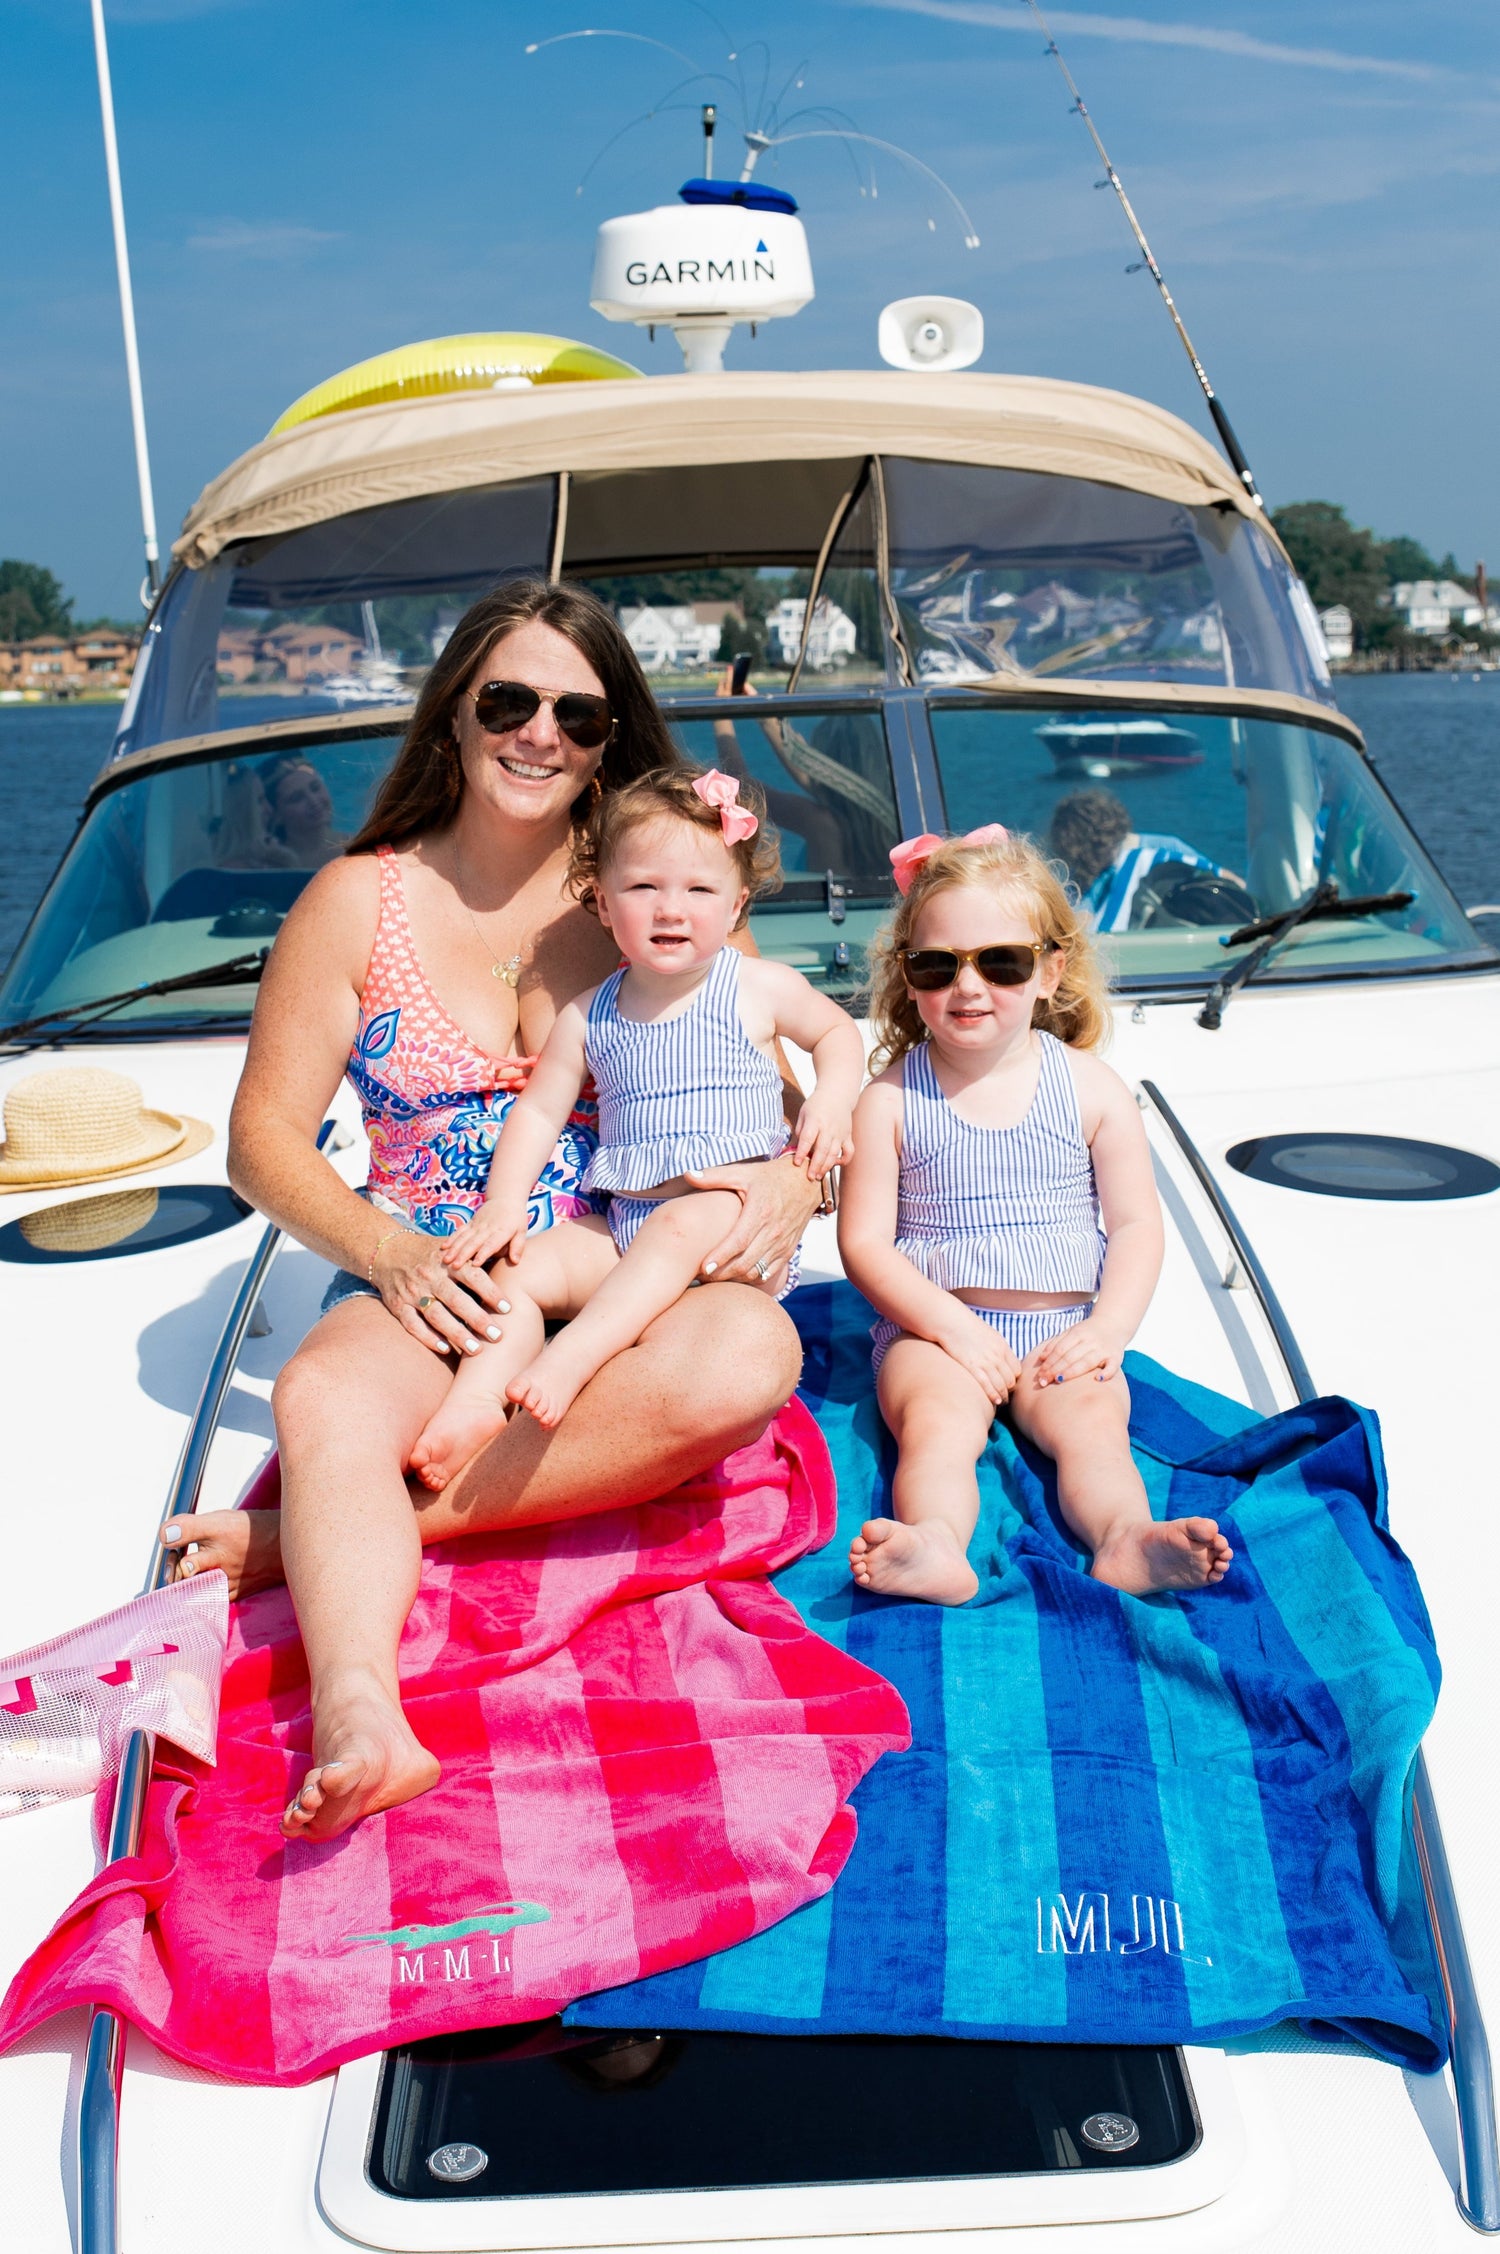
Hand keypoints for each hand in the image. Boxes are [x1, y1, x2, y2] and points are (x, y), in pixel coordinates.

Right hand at [370, 1227, 510, 1357]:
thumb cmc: (430, 1253)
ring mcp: (412, 1292)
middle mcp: (429, 1276)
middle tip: (498, 1336)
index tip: (508, 1308)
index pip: (472, 1276)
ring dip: (457, 1334)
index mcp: (447, 1261)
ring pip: (436, 1315)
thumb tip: (512, 1262)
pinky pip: (412, 1325)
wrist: (387, 1250)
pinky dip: (428, 1337)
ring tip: (476, 1349)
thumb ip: (475, 1259)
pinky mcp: (398, 1306)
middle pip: (456, 1299)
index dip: (490, 1292)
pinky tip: (445, 1349)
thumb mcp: (451, 1249)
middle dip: (478, 1319)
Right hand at [438, 1202, 528, 1271]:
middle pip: (474, 1242)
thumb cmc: (516, 1219)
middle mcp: (487, 1228)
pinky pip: (460, 1231)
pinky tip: (443, 1247)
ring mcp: (477, 1225)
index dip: (483, 1253)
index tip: (475, 1264)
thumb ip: (518, 1246)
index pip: (491, 1244)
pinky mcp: (471, 1223)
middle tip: (455, 1266)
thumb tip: (515, 1261)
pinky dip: (451, 1239)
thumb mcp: (522, 1231)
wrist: (506, 1199)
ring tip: (446, 1259)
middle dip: (463, 1254)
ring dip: (454, 1248)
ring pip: (464, 1237)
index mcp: (501, 1231)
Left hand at [688, 1152, 820, 1288]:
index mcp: (760, 1212)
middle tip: (700, 1276)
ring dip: (734, 1279)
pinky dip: (751, 1279)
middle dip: (721, 1274)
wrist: (806, 1183)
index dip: (720, 1257)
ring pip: (756, 1272)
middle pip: (745, 1263)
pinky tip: (735, 1275)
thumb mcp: (743, 1172)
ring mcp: (782, 1243)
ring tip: (714, 1277)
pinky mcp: (788, 1250)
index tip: (703, 1268)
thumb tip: (687, 1174)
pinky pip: (768, 1273)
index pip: (739, 1242)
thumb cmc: (771, 1177)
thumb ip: (714, 1176)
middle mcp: (773, 1231)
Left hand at [790, 1094, 853, 1181]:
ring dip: (826, 1166)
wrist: (836, 1094)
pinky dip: (844, 1160)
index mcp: (815, 1120)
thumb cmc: (816, 1105)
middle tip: (809, 1177)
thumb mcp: (803, 1114)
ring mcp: (840, 1133)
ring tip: (818, 1175)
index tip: (797, 1163)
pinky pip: (849, 1151)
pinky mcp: (847, 1136)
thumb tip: (796, 1150)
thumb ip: (800, 1132)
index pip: (807, 1138)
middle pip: (822, 1149)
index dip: (802, 1152)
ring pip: (835, 1153)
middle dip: (815, 1165)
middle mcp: (828, 1127)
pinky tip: (835, 1164)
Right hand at [939, 1309, 1021, 1405]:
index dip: (1014, 1379)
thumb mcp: (988, 1335)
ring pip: (1001, 1385)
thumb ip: (997, 1347)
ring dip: (1003, 1396)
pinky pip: (987, 1386)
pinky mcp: (972, 1367)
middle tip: (1007, 1397)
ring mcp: (985, 1362)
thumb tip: (1000, 1358)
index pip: (1017, 1369)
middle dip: (1009, 1390)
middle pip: (1010, 1379)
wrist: (951, 1322)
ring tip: (1001, 1402)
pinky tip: (995, 1402)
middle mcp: (997, 1355)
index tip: (1009, 1384)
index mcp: (1002, 1346)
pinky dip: (993, 1396)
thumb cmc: (967, 1327)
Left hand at [1028, 1318, 1126, 1386]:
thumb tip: (1041, 1358)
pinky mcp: (1117, 1358)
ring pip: (1086, 1362)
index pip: (1060, 1349)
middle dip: (1055, 1370)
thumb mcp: (1072, 1332)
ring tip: (1058, 1380)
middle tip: (1043, 1382)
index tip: (1039, 1375)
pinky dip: (1106, 1373)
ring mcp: (1104, 1349)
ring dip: (1072, 1372)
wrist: (1114, 1324)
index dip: (1049, 1362)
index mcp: (1078, 1333)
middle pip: (1070, 1357)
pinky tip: (1098, 1379)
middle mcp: (1090, 1341)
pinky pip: (1112, 1366)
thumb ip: (1057, 1343)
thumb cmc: (1088, 1332)